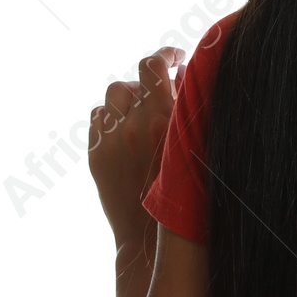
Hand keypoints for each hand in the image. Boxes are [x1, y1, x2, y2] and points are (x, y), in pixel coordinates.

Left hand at [89, 46, 185, 249]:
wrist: (154, 241)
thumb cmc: (191, 196)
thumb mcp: (201, 148)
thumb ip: (195, 110)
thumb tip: (189, 77)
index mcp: (162, 121)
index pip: (153, 65)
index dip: (165, 54)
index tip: (175, 57)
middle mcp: (131, 128)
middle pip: (133, 81)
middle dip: (149, 82)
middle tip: (163, 90)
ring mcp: (109, 142)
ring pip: (111, 98)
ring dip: (129, 100)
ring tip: (144, 114)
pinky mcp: (95, 156)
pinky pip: (98, 118)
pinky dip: (112, 118)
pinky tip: (127, 131)